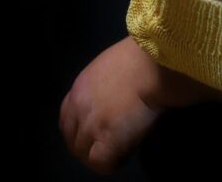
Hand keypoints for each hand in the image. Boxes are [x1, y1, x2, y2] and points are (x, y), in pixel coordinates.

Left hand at [59, 37, 163, 174]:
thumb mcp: (113, 66)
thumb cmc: (143, 57)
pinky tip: (127, 152)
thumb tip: (112, 100)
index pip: (67, 119)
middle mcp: (79, 107)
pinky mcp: (106, 139)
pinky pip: (101, 163)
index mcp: (80, 87)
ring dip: (102, 154)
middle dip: (88, 146)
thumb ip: (105, 85)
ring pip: (85, 154)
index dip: (80, 129)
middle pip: (73, 140)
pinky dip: (113, 162)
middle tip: (110, 143)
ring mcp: (90, 125)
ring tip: (122, 147)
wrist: (154, 63)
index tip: (96, 132)